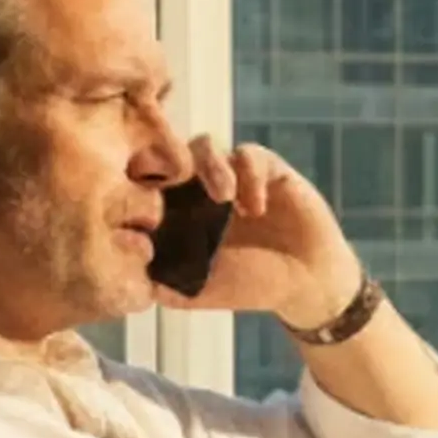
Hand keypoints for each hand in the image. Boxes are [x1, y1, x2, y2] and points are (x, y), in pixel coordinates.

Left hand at [155, 135, 362, 329]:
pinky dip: (250, 175)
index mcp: (178, 213)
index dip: (136, 181)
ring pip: (205, 146)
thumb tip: (131, 272)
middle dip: (164, 160)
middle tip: (172, 182)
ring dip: (210, 166)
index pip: (144, 182)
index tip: (139, 199)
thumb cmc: (252, 285)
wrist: (306, 281)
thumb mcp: (201, 291)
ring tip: (225, 199)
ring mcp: (234, 175)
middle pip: (168, 152)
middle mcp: (201, 188)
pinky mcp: (267, 169)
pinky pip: (249, 154)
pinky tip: (256, 208)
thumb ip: (166, 282)